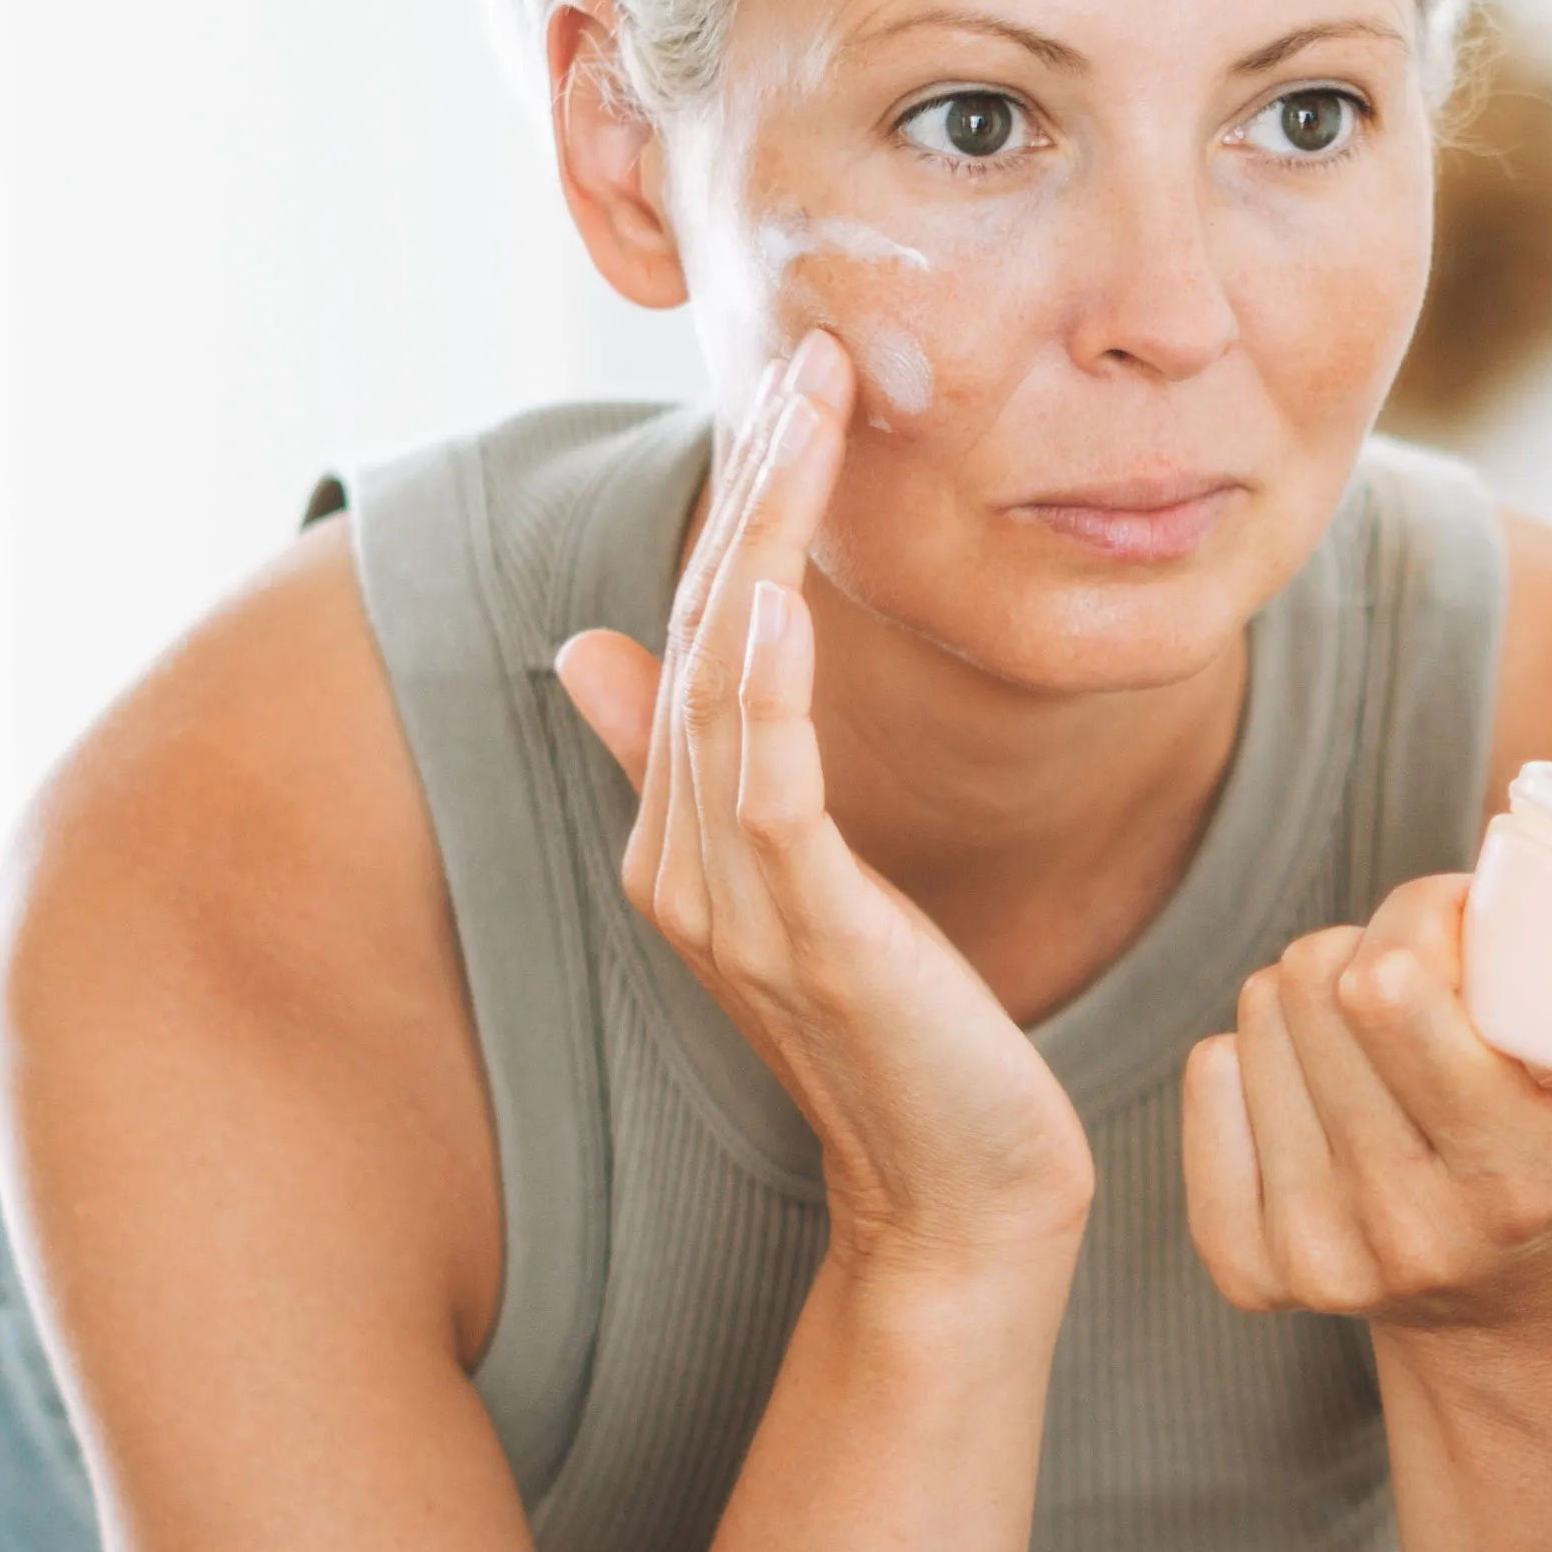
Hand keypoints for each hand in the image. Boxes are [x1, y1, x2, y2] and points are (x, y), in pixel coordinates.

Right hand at [557, 334, 1091, 1269]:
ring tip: (808, 418)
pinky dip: (770, 691)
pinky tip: (785, 598)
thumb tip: (591, 649)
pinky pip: (771, 793)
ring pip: (728, 687)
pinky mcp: (810, 942)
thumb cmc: (903, 1042)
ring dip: (762, 543)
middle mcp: (685, 862)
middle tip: (807, 353)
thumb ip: (699, 767)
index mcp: (681, 837)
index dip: (734, 504)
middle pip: (699, 633)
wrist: (961, 1199)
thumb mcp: (799, 884)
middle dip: (749, 487)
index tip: (791, 384)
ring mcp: (738, 905)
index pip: (693, 632)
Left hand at [1179, 875, 1551, 1330]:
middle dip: (1364, 941)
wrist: (1533, 1311)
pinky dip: (1243, 1054)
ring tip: (1377, 1011)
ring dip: (1305, 987)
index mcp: (1516, 1182)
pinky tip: (1305, 1064)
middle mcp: (1408, 1234)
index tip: (1463, 916)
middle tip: (1423, 957)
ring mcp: (1324, 1263)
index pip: (1387, 996)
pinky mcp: (1255, 1276)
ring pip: (1257, 1026)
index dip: (1417, 914)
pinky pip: (1209, 1091)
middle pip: (1315, 994)